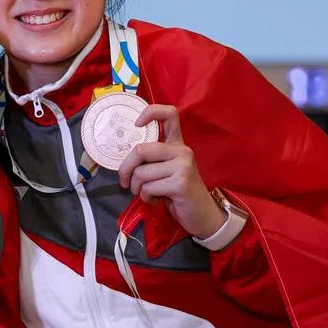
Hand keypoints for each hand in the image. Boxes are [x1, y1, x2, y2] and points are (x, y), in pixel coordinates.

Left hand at [116, 104, 225, 239]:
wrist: (201, 214)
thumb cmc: (178, 193)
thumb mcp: (166, 171)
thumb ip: (151, 161)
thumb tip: (125, 162)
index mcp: (177, 144)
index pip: (169, 114)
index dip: (150, 112)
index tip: (136, 124)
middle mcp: (182, 151)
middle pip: (141, 150)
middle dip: (125, 169)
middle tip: (125, 182)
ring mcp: (183, 165)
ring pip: (141, 173)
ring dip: (137, 189)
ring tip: (148, 194)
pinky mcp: (180, 182)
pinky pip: (148, 188)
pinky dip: (146, 197)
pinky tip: (157, 200)